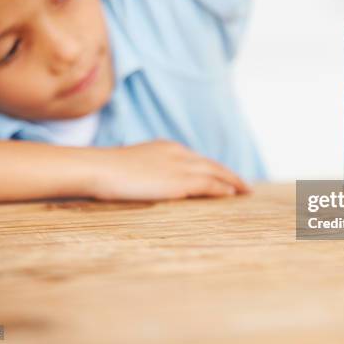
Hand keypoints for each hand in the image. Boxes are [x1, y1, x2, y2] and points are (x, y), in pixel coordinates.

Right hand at [89, 140, 250, 200]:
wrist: (98, 168)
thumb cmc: (104, 172)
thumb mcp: (130, 169)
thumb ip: (145, 173)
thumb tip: (147, 185)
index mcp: (165, 148)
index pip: (196, 159)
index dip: (212, 169)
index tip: (222, 177)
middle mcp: (177, 152)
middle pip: (211, 163)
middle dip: (229, 174)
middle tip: (243, 185)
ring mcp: (179, 165)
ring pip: (216, 172)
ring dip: (232, 182)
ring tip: (245, 191)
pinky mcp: (180, 179)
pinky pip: (210, 183)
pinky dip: (223, 188)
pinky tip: (232, 195)